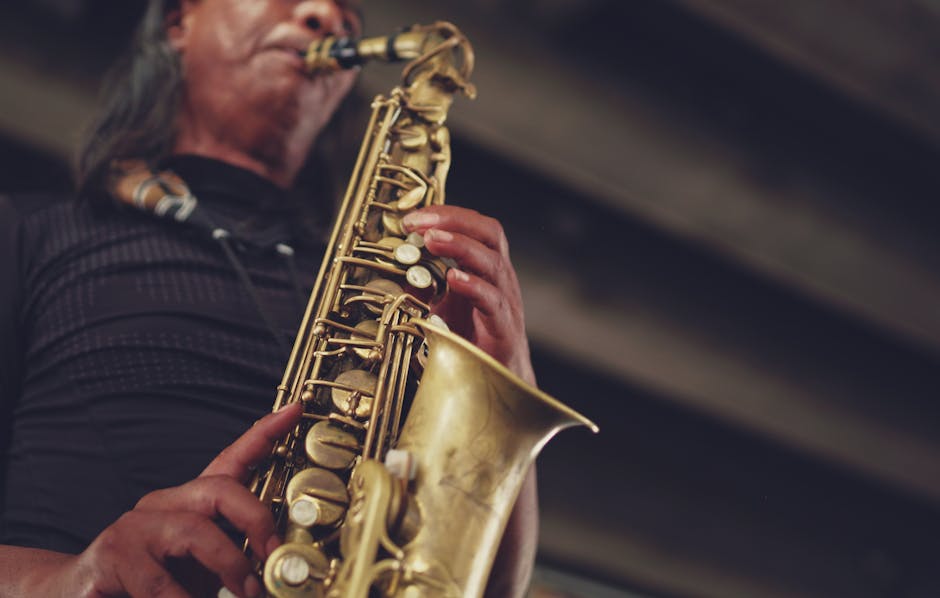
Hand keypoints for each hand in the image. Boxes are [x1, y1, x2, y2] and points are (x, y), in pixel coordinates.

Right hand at [57, 403, 302, 597]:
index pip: (231, 459)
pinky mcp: (111, 556)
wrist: (76, 597)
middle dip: (256, 521)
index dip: (264, 433)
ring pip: (194, 532)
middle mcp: (162, 504)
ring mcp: (134, 527)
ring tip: (247, 595)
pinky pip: (159, 580)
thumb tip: (279, 562)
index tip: (295, 410)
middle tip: (274, 559)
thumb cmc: (150, 585)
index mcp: (188, 504)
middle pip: (220, 490)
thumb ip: (235, 556)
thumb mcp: (203, 566)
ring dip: (229, 567)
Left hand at [402, 206, 535, 384]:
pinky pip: (493, 301)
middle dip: (454, 221)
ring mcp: (505, 301)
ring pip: (492, 263)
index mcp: (486, 268)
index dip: (447, 215)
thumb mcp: (441, 307)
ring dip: (460, 246)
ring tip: (432, 239)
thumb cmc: (472, 341)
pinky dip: (473, 286)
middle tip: (421, 222)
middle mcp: (499, 279)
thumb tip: (398, 268)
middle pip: (489, 234)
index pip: (475, 227)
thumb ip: (425, 286)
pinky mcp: (504, 328)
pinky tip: (453, 278)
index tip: (413, 217)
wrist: (497, 381)